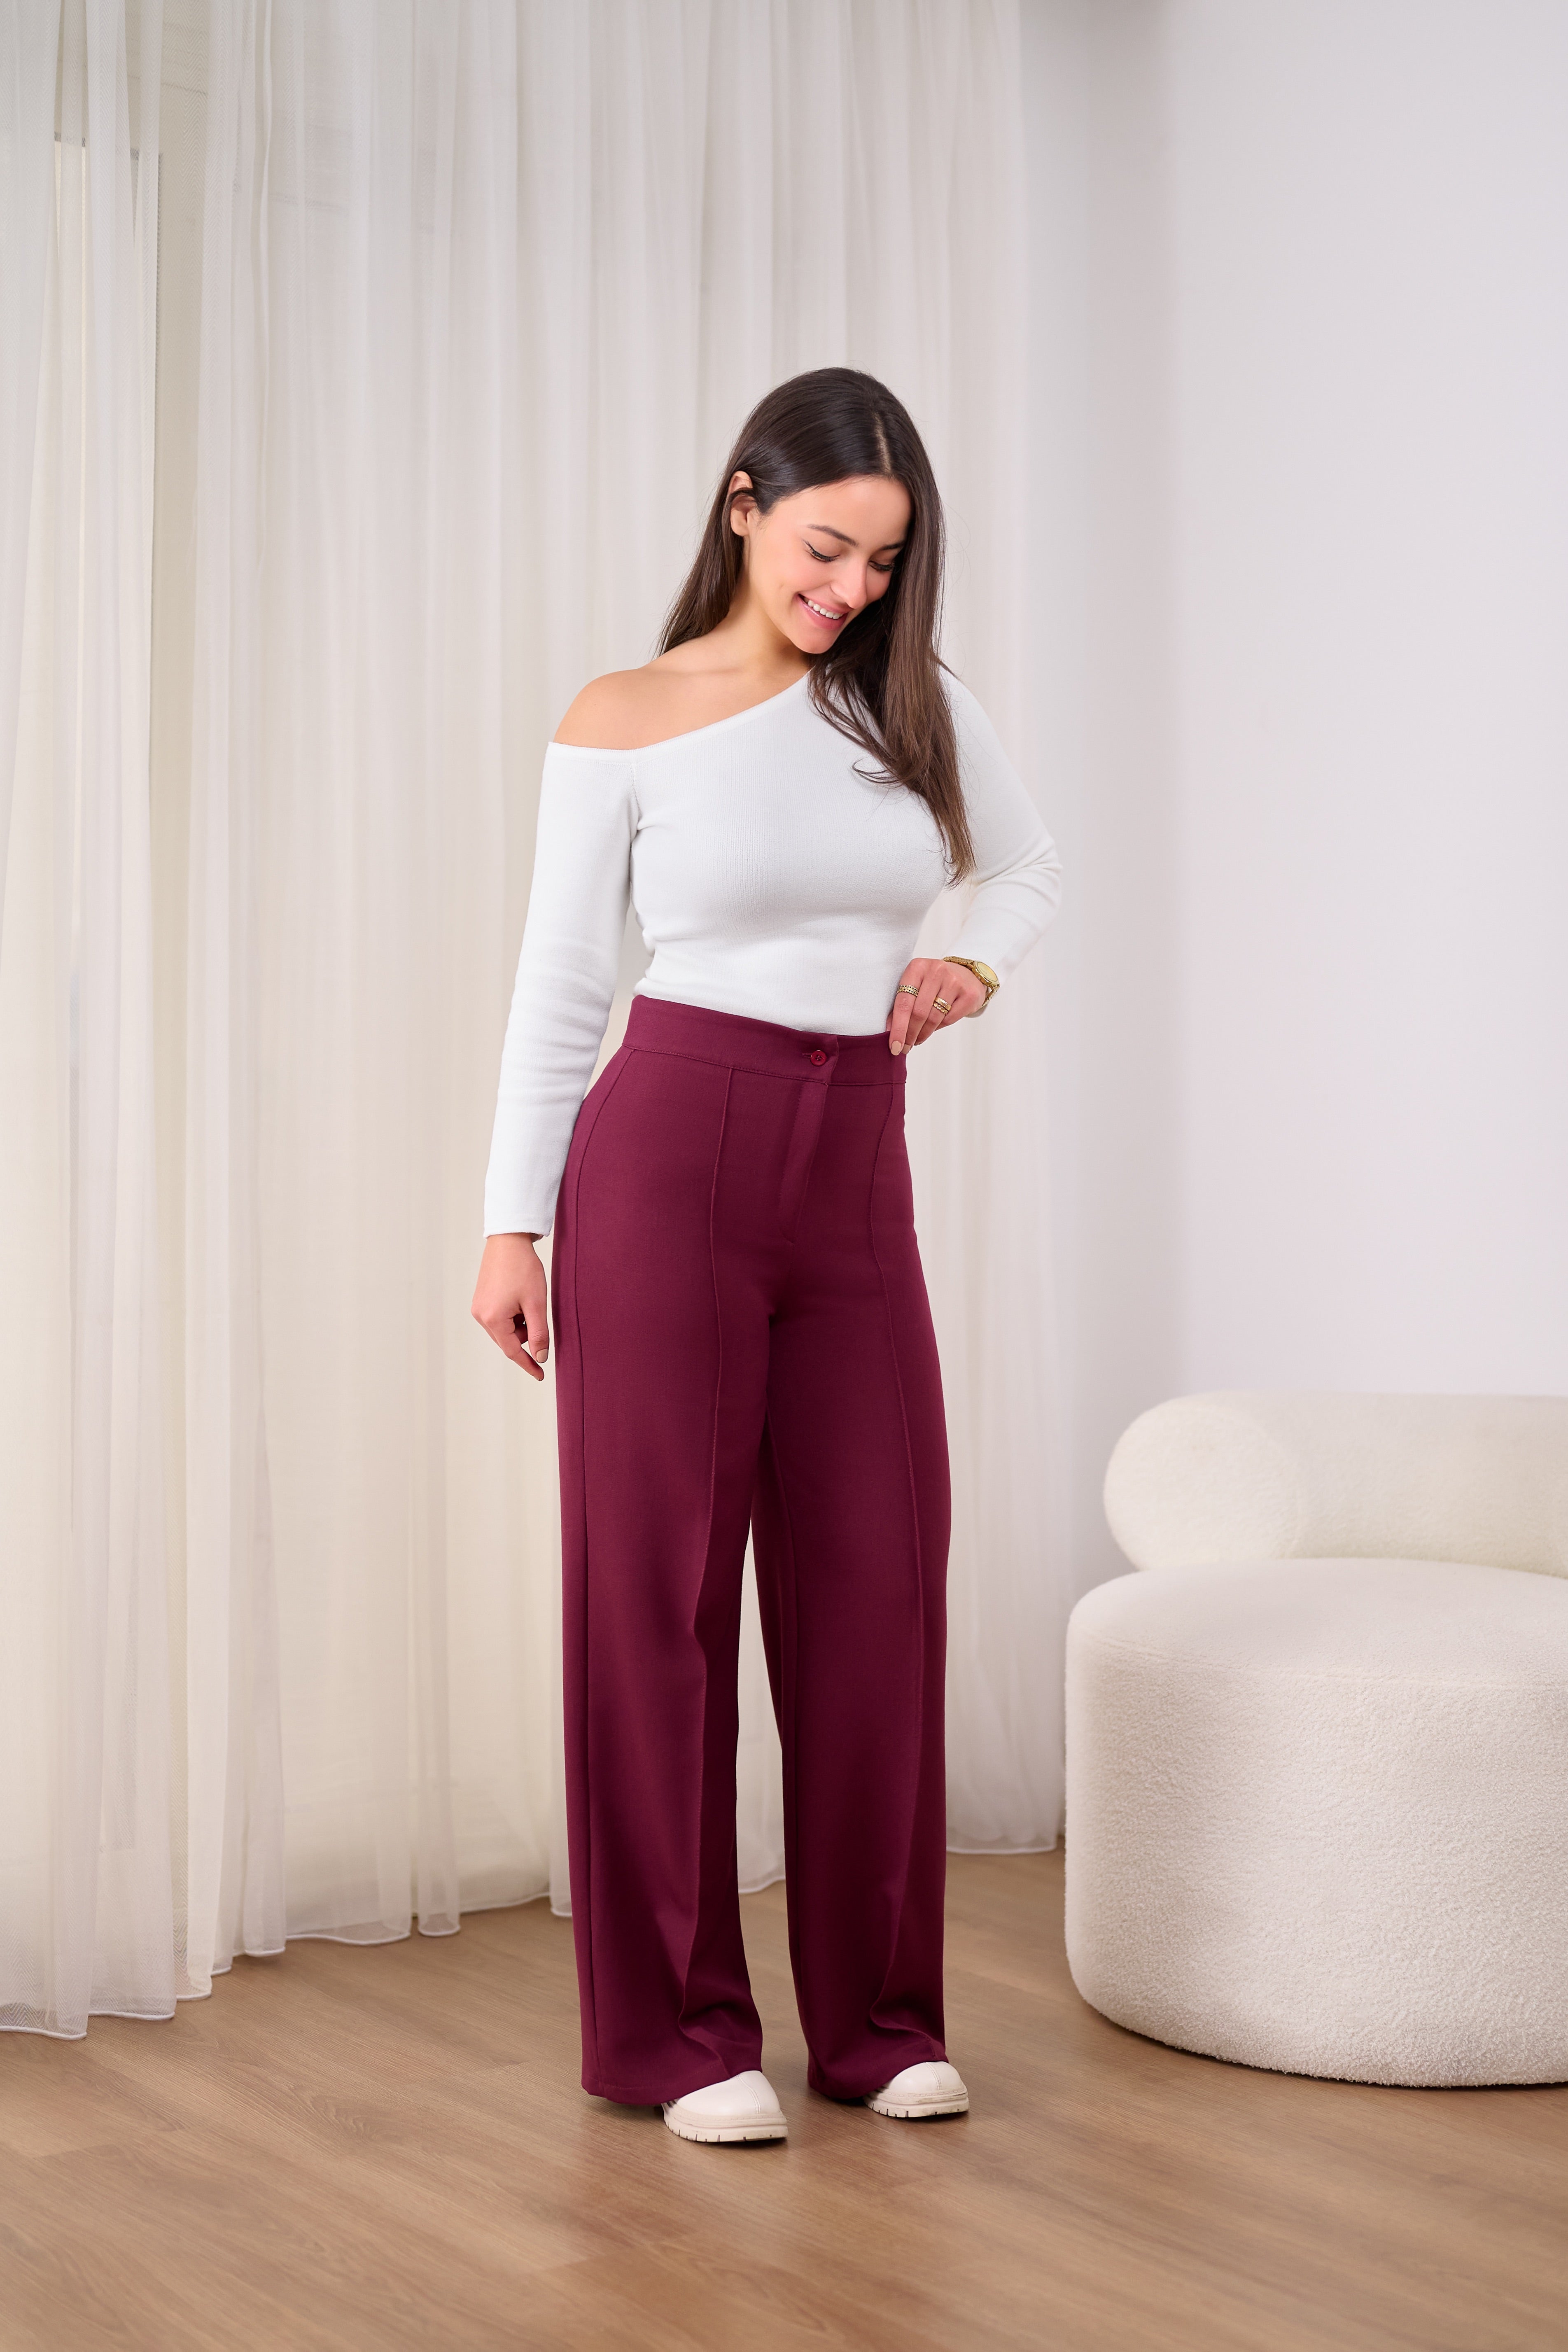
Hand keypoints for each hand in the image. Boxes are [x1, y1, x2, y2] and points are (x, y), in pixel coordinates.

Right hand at [472, 1233, 548, 1379]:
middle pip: (507, 1341)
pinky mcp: (480, 1300)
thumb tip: (540, 1357)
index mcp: (493, 1319)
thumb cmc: (524, 1269)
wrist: (508, 1241)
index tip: (541, 1375)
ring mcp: (478, 1307)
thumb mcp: (536, 1303)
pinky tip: (520, 1299)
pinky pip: (499, 1319)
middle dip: (526, 1336)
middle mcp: (481, 1316)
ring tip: (528, 1301)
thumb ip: (539, 1333)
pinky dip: (513, 1317)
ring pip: (504, 1330)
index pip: (512, 1351)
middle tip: (538, 1317)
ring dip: (520, 1325)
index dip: (528, 1364)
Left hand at [885, 957, 986, 1053]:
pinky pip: (949, 1020)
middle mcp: (936, 971)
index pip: (904, 1001)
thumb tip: (890, 1031)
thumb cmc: (934, 983)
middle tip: (904, 1048)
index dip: (898, 1027)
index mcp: (918, 967)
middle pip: (919, 1012)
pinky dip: (937, 1028)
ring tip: (916, 1040)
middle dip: (910, 1034)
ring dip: (922, 1034)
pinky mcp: (969, 994)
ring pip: (933, 1018)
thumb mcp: (916, 985)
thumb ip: (902, 1004)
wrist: (966, 975)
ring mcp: (954, 981)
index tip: (893, 1045)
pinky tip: (931, 1029)